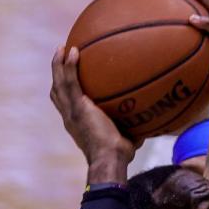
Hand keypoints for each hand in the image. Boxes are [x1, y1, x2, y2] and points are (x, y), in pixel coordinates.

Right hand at [50, 46, 135, 171]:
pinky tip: (74, 51)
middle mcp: (70, 116)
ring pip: (58, 83)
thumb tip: (152, 123)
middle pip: (57, 91)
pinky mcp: (77, 108)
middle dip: (57, 73)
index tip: (69, 77)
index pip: (66, 104)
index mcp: (77, 123)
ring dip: (58, 64)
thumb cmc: (120, 156)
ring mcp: (71, 112)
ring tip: (63, 47)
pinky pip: (70, 82)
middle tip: (62, 55)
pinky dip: (69, 66)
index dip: (65, 90)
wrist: (109, 160)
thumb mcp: (127, 138)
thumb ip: (134, 128)